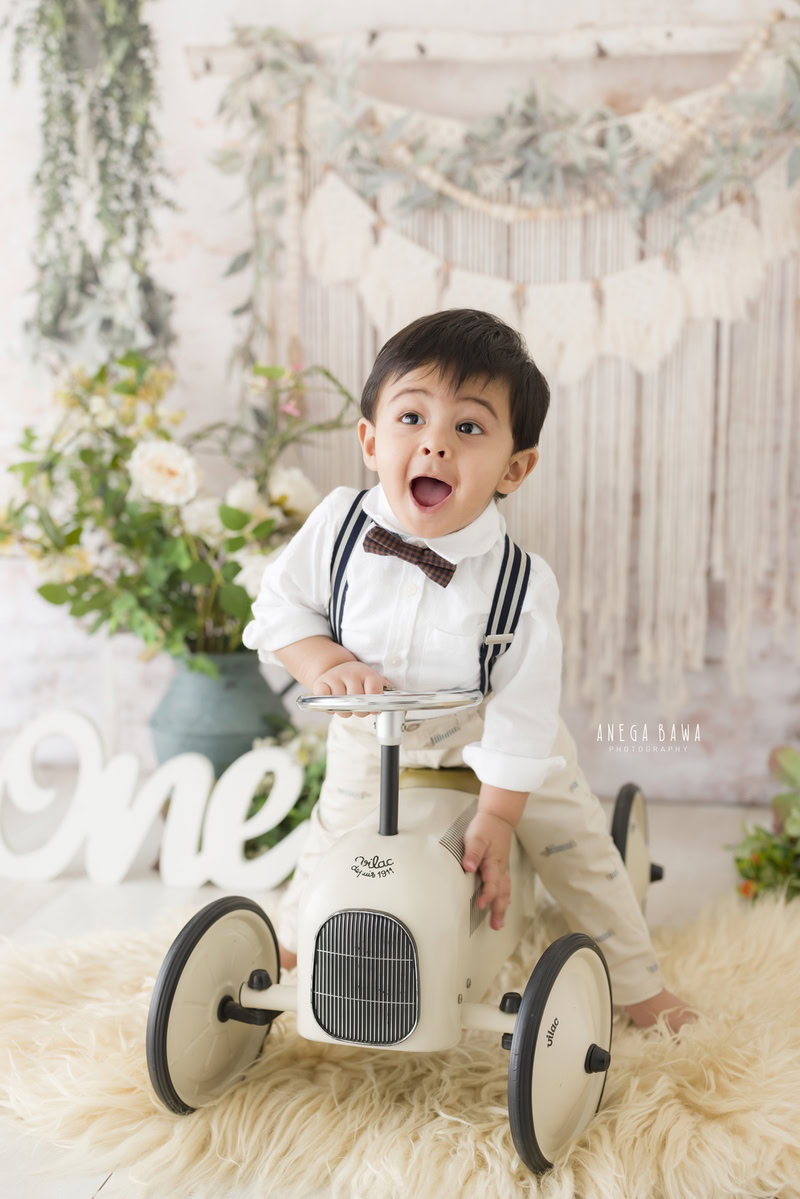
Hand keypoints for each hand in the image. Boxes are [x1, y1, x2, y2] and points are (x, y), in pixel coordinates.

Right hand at [312, 661, 393, 717]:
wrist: (338, 668)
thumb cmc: (360, 681)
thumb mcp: (374, 684)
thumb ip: (387, 698)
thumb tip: (403, 713)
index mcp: (368, 674)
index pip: (374, 691)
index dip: (375, 706)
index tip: (374, 710)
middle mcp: (352, 673)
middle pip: (356, 700)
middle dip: (359, 711)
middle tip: (358, 710)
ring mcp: (336, 676)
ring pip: (340, 703)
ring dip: (343, 711)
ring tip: (346, 706)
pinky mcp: (321, 682)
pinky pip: (324, 698)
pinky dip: (328, 706)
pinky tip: (334, 703)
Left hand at [462, 811, 513, 929]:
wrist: (498, 818)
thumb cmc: (485, 827)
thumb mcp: (476, 837)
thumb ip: (472, 852)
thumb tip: (468, 867)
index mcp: (493, 863)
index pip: (492, 883)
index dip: (487, 895)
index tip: (480, 905)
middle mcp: (500, 869)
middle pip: (501, 892)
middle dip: (498, 909)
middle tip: (495, 925)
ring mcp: (502, 869)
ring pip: (505, 891)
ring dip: (503, 907)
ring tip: (499, 924)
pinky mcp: (501, 868)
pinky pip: (506, 886)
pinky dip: (505, 898)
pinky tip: (504, 906)